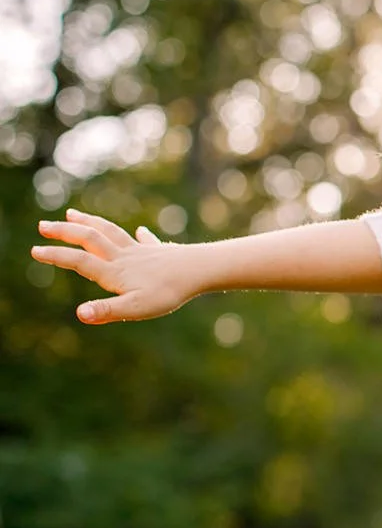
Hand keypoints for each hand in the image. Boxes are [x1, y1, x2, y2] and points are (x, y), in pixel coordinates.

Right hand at [32, 209, 197, 323]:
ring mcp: (142, 251)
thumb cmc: (169, 292)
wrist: (201, 270)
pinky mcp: (161, 252)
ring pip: (111, 232)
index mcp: (114, 271)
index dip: (56, 256)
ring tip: (73, 213)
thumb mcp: (135, 308)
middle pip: (89, 238)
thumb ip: (106, 310)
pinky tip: (143, 231)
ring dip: (90, 222)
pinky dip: (142, 236)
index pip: (78, 261)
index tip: (34, 250)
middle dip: (65, 232)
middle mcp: (125, 256)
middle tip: (43, 225)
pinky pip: (147, 241)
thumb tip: (80, 314)